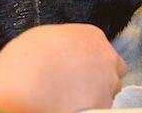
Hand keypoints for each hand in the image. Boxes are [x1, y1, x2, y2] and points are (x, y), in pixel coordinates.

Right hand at [0, 24, 126, 112]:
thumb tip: (64, 50)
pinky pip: (102, 106)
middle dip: (101, 74)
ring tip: (75, 96)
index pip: (102, 48)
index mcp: (93, 35)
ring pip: (110, 89)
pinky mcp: (103, 105)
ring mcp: (108, 82)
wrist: (27, 82)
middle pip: (113, 68)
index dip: (91, 58)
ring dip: (98, 91)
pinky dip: (92, 107)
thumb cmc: (30, 55)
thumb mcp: (48, 36)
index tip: (79, 66)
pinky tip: (74, 106)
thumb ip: (66, 42)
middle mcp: (106, 57)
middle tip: (81, 82)